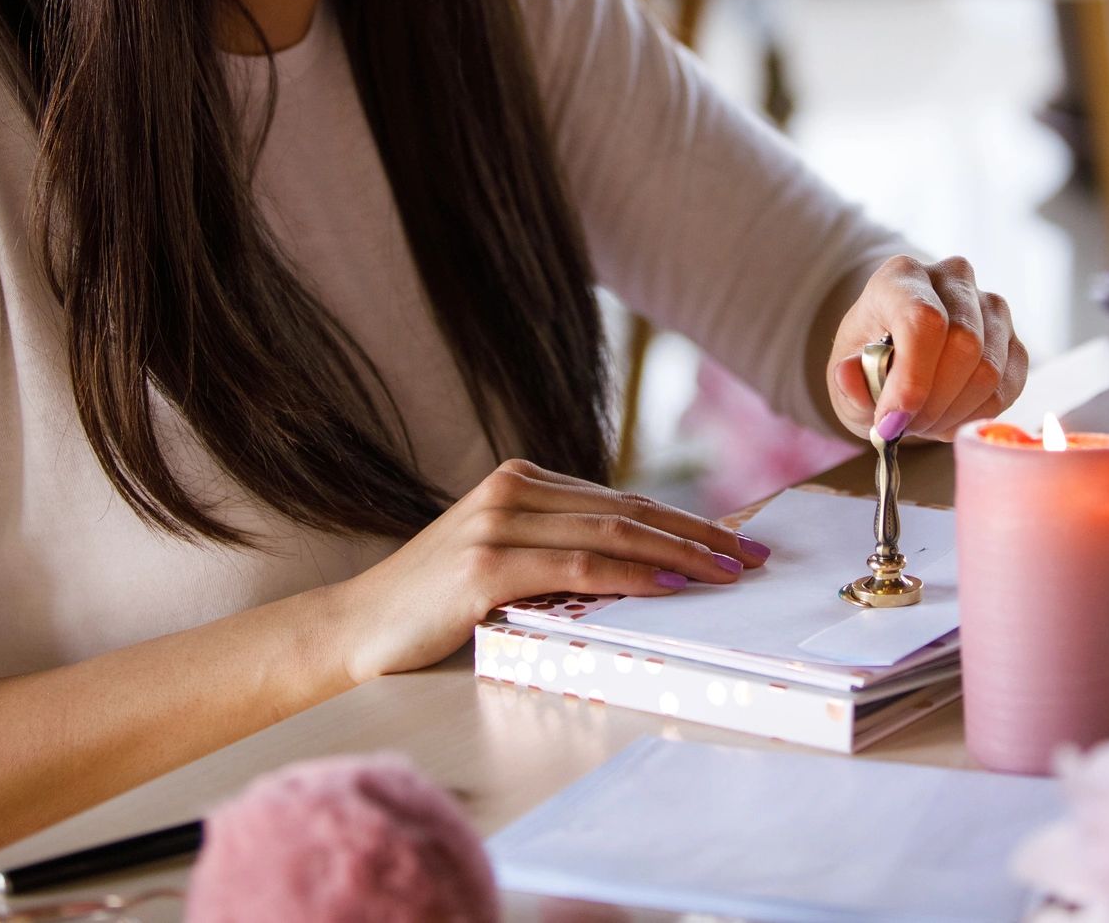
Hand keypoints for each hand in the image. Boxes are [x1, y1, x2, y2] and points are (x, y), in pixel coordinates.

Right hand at [330, 459, 769, 681]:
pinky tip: (671, 585)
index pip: (622, 499)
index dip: (685, 520)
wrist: (356, 628)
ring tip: (728, 572)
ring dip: (681, 552)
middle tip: (752, 556)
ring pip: (612, 533)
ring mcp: (497, 524)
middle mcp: (512, 489)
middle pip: (629, 509)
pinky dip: (633, 575)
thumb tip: (647, 564)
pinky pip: (579, 568)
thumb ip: (560, 550)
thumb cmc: (435, 604)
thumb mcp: (505, 561)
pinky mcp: (485, 566)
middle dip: (700, 533)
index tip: (736, 541)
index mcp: (521, 480)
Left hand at [825, 255, 1027, 443]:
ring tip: (922, 421)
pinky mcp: (1014, 340)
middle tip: (904, 426)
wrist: (900, 355)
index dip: (912, 376)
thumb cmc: (870, 361)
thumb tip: (848, 375)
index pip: (924, 319)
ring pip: (988, 370)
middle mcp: (954, 279)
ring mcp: (991, 307)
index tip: (892, 419)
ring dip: (952, 412)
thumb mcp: (845, 375)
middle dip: (931, 402)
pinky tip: (948, 416)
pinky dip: (975, 415)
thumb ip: (846, 381)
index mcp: (902, 276)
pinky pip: (1007, 388)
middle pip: (964, 345)